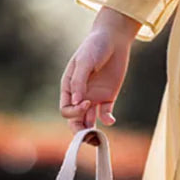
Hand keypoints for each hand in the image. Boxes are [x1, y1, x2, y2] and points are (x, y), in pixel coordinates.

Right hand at [60, 7, 140, 141]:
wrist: (113, 41)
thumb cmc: (94, 47)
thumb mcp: (85, 61)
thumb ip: (79, 81)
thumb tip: (76, 102)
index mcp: (69, 87)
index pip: (66, 109)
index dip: (74, 112)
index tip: (86, 103)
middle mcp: (80, 95)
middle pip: (75, 120)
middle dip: (80, 130)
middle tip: (89, 137)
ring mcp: (94, 98)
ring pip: (89, 121)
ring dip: (92, 131)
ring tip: (98, 138)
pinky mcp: (108, 98)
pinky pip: (105, 115)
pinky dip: (107, 120)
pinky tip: (111, 119)